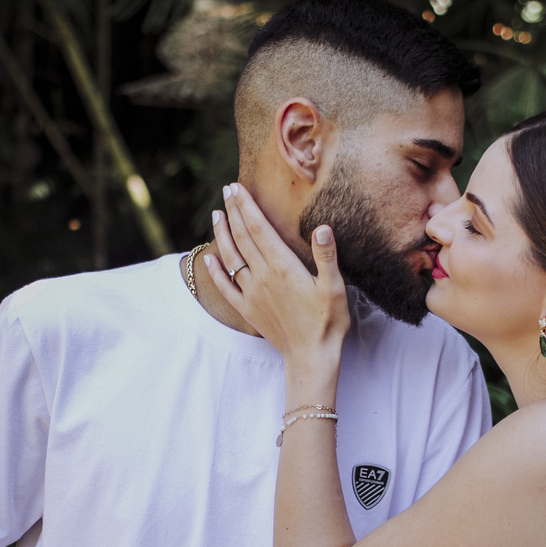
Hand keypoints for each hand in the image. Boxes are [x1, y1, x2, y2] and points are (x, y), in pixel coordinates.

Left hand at [207, 183, 348, 372]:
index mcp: (283, 267)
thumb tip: (322, 227)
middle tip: (226, 190)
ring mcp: (252, 294)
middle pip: (243, 238)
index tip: (237, 188)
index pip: (259, 229)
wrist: (311, 358)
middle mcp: (262, 277)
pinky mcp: (248, 310)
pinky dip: (215, 271)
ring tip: (216, 215)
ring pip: (231, 258)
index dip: (247, 207)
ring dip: (222, 234)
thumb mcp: (335, 287)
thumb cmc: (328, 322)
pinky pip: (225, 287)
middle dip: (233, 212)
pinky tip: (209, 258)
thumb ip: (326, 255)